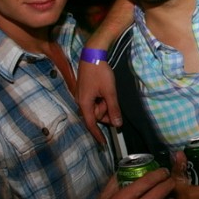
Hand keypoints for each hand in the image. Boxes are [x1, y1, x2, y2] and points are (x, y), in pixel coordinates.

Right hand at [75, 0, 135, 142]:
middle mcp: (81, 101)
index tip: (103, 144)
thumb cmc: (100, 73)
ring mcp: (83, 95)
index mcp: (85, 103)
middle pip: (95, 115)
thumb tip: (117, 124)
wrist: (92, 54)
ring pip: (96, 107)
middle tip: (112, 100)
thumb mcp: (109, 91)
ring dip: (104, 104)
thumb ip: (113, 109)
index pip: (91, 124)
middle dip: (105, 111)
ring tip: (108, 91)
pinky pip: (95, 100)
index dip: (98, 134)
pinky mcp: (85, 90)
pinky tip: (106, 90)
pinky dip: (102, 99)